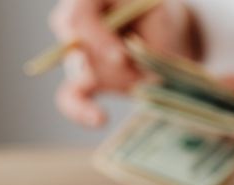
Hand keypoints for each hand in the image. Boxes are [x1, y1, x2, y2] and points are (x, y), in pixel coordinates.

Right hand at [49, 0, 196, 126]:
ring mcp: (78, 54)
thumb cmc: (157, 15)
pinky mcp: (85, 80)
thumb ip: (148, 43)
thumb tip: (143, 78)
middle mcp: (75, 24)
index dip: (96, 39)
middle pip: (78, 48)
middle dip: (112, 64)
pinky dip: (81, 111)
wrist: (162, 29)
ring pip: (84, 73)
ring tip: (150, 76)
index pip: (77, 18)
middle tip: (143, 70)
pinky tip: (100, 119)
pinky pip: (71, 97)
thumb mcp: (159, 18)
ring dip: (120, 80)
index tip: (121, 56)